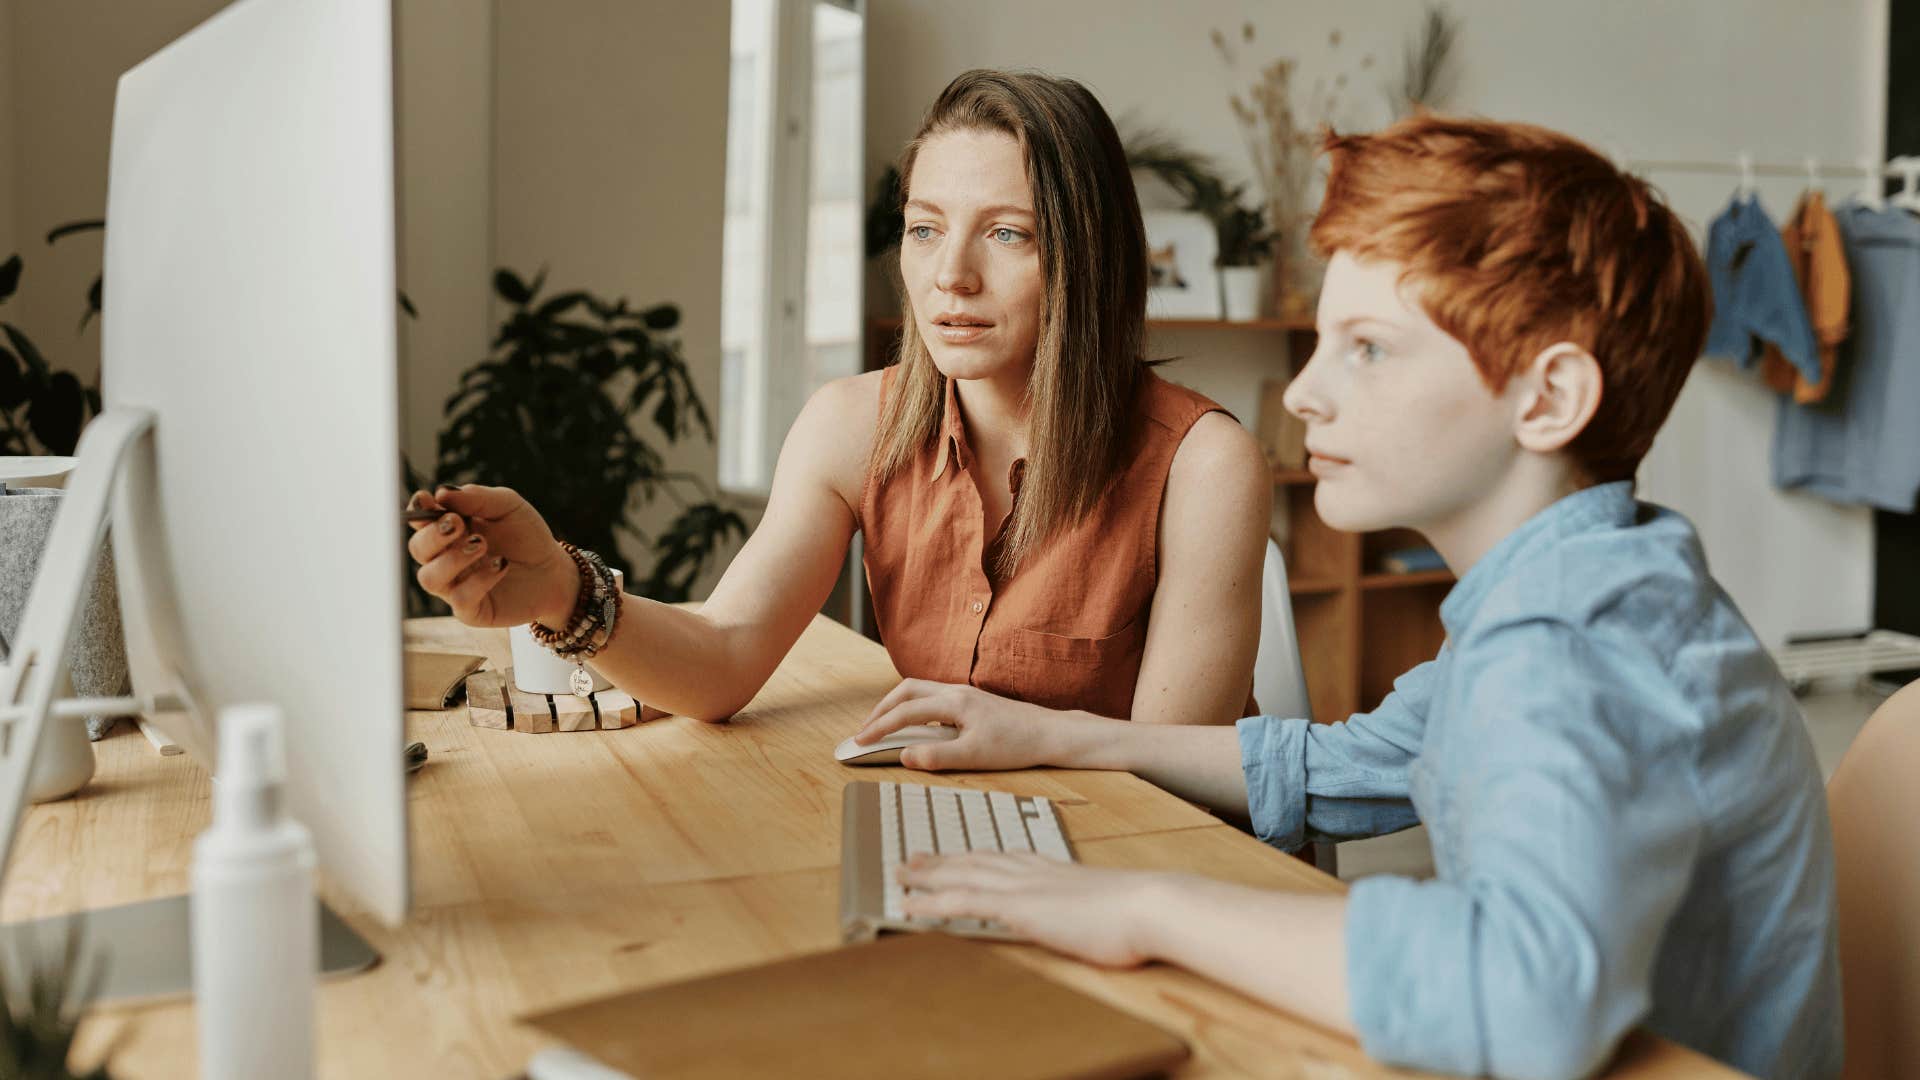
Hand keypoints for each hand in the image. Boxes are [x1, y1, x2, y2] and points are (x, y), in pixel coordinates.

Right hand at [405, 485, 576, 627]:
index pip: (419, 520)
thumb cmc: (526, 536)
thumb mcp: (508, 506)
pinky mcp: (472, 610)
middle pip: (417, 549)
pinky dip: (479, 580)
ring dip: (452, 559)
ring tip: (482, 544)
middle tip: (459, 523)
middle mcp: (445, 559)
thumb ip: (477, 497)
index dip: (417, 510)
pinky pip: (460, 599)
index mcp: (449, 530)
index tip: (427, 500)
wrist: (554, 570)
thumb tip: (442, 493)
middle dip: (433, 535)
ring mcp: (456, 586)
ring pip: (430, 578)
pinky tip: (501, 564)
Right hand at [854, 680, 1064, 770]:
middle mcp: (956, 692)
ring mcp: (965, 694)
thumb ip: (936, 756)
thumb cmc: (1017, 745)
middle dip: (881, 709)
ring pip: (919, 690)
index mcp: (954, 703)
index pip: (904, 711)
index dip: (878, 727)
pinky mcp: (972, 701)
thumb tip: (905, 756)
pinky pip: (933, 697)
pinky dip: (915, 706)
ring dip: (897, 705)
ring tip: (884, 726)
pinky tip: (918, 726)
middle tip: (866, 730)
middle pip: (906, 690)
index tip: (859, 741)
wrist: (1050, 733)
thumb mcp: (975, 757)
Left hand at [898, 853, 1166, 967]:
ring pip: (961, 876)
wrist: (1149, 904)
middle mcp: (1032, 871)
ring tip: (900, 874)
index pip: (1003, 858)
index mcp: (1053, 869)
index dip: (974, 856)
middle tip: (913, 858)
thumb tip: (1092, 914)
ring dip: (927, 876)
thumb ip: (1090, 905)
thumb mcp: (1108, 904)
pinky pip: (962, 903)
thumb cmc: (1139, 912)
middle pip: (976, 860)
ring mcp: (1023, 887)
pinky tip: (910, 906)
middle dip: (942, 860)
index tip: (956, 854)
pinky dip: (931, 903)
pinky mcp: (1018, 907)